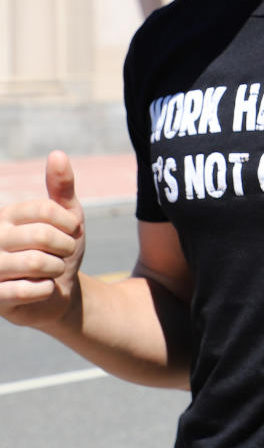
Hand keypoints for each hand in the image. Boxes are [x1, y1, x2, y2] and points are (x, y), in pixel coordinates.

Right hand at [0, 151, 85, 326]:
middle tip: (63, 255)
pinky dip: (46, 290)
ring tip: (52, 271)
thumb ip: (62, 187)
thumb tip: (57, 153)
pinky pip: (26, 290)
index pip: (45, 209)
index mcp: (8, 215)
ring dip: (57, 269)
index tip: (72, 232)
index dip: (70, 224)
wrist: (58, 294)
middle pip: (43, 236)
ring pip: (36, 263)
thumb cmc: (60, 251)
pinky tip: (42, 289)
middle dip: (66, 248)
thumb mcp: (69, 217)